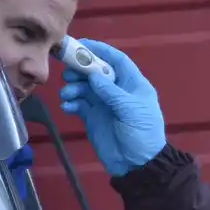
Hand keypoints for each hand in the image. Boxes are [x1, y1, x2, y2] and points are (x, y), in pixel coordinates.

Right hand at [57, 38, 165, 176]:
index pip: (116, 60)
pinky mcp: (93, 118)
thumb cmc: (142, 134)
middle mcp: (117, 91)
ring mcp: (104, 104)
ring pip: (84, 87)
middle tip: (68, 72)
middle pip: (96, 71)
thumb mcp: (131, 110)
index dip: (100, 50)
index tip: (81, 44)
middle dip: (81, 69)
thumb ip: (111, 92)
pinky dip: (71, 103)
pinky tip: (68, 107)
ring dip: (73, 87)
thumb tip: (94, 74)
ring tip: (67, 94)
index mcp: (133, 84)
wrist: (137, 165)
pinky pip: (79, 104)